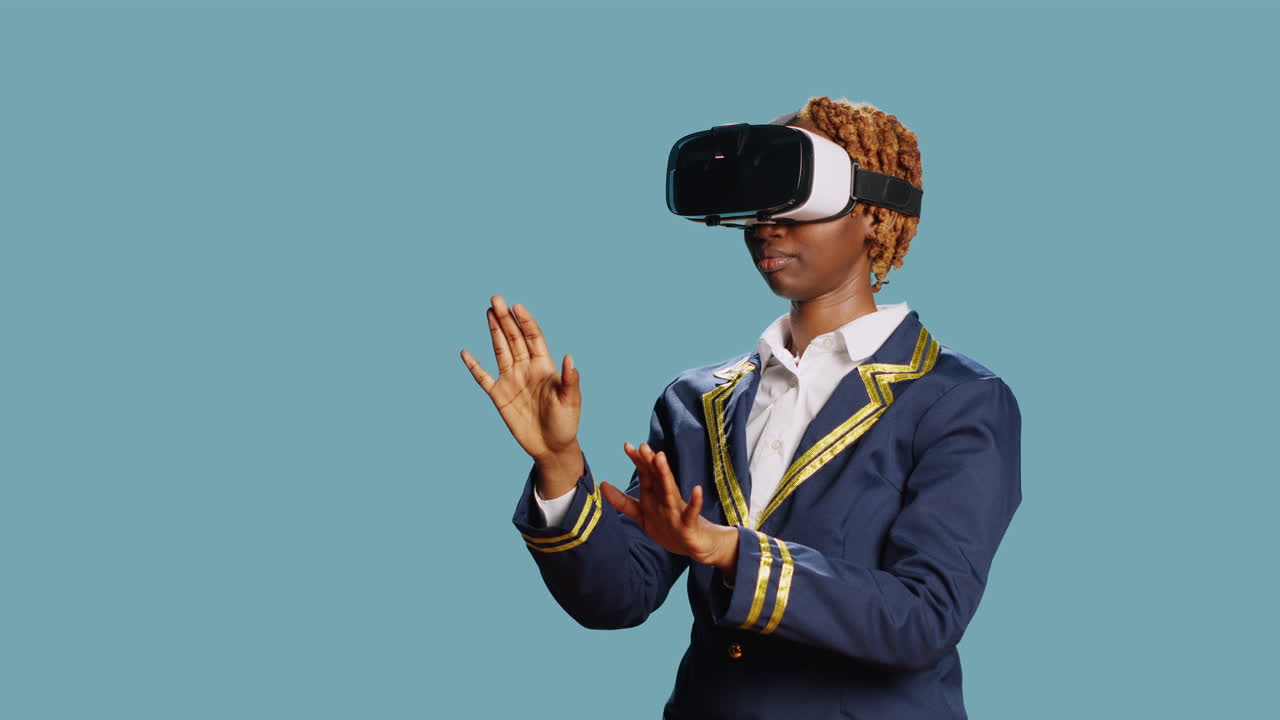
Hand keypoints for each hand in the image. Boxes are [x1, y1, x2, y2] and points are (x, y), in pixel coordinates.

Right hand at [460, 295, 580, 462]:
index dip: (525, 322)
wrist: (551, 447)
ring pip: (500, 350)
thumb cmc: (566, 423)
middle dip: (505, 319)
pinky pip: (483, 378)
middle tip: (496, 299)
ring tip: (488, 311)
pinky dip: (474, 366)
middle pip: (514, 338)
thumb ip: (570, 379)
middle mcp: (527, 369)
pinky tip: (465, 353)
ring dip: (494, 331)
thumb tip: (570, 357)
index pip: (533, 337)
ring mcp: (512, 380)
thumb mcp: (571, 401)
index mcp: (545, 366)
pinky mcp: (499, 396)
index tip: (517, 306)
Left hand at [601, 442, 738, 570]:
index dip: (637, 462)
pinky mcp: (689, 525)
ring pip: (670, 492)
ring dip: (665, 475)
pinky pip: (691, 514)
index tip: (627, 445)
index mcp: (656, 497)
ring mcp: (678, 512)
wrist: (699, 546)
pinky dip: (695, 502)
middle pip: (657, 479)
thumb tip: (602, 484)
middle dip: (649, 463)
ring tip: (660, 457)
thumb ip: (624, 502)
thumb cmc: (671, 527)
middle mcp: (666, 500)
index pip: (646, 476)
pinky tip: (697, 490)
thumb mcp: (643, 516)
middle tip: (643, 446)